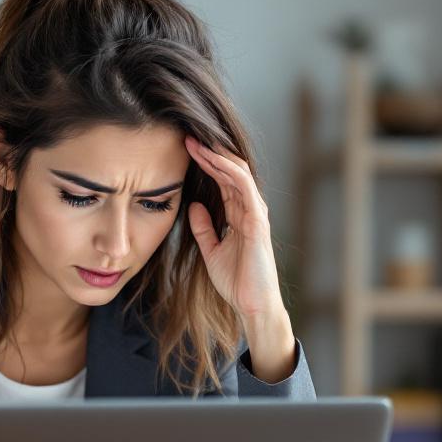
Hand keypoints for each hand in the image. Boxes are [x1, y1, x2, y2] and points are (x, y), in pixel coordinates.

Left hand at [184, 136, 295, 382]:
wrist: (252, 305)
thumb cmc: (236, 281)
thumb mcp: (211, 251)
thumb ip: (204, 228)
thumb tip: (194, 205)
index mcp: (238, 214)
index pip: (221, 180)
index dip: (204, 163)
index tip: (183, 149)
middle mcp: (249, 209)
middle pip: (229, 171)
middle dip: (208, 152)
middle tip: (187, 136)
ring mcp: (255, 213)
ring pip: (237, 174)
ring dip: (217, 156)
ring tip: (197, 141)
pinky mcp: (258, 221)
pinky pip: (245, 189)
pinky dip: (230, 172)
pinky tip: (215, 159)